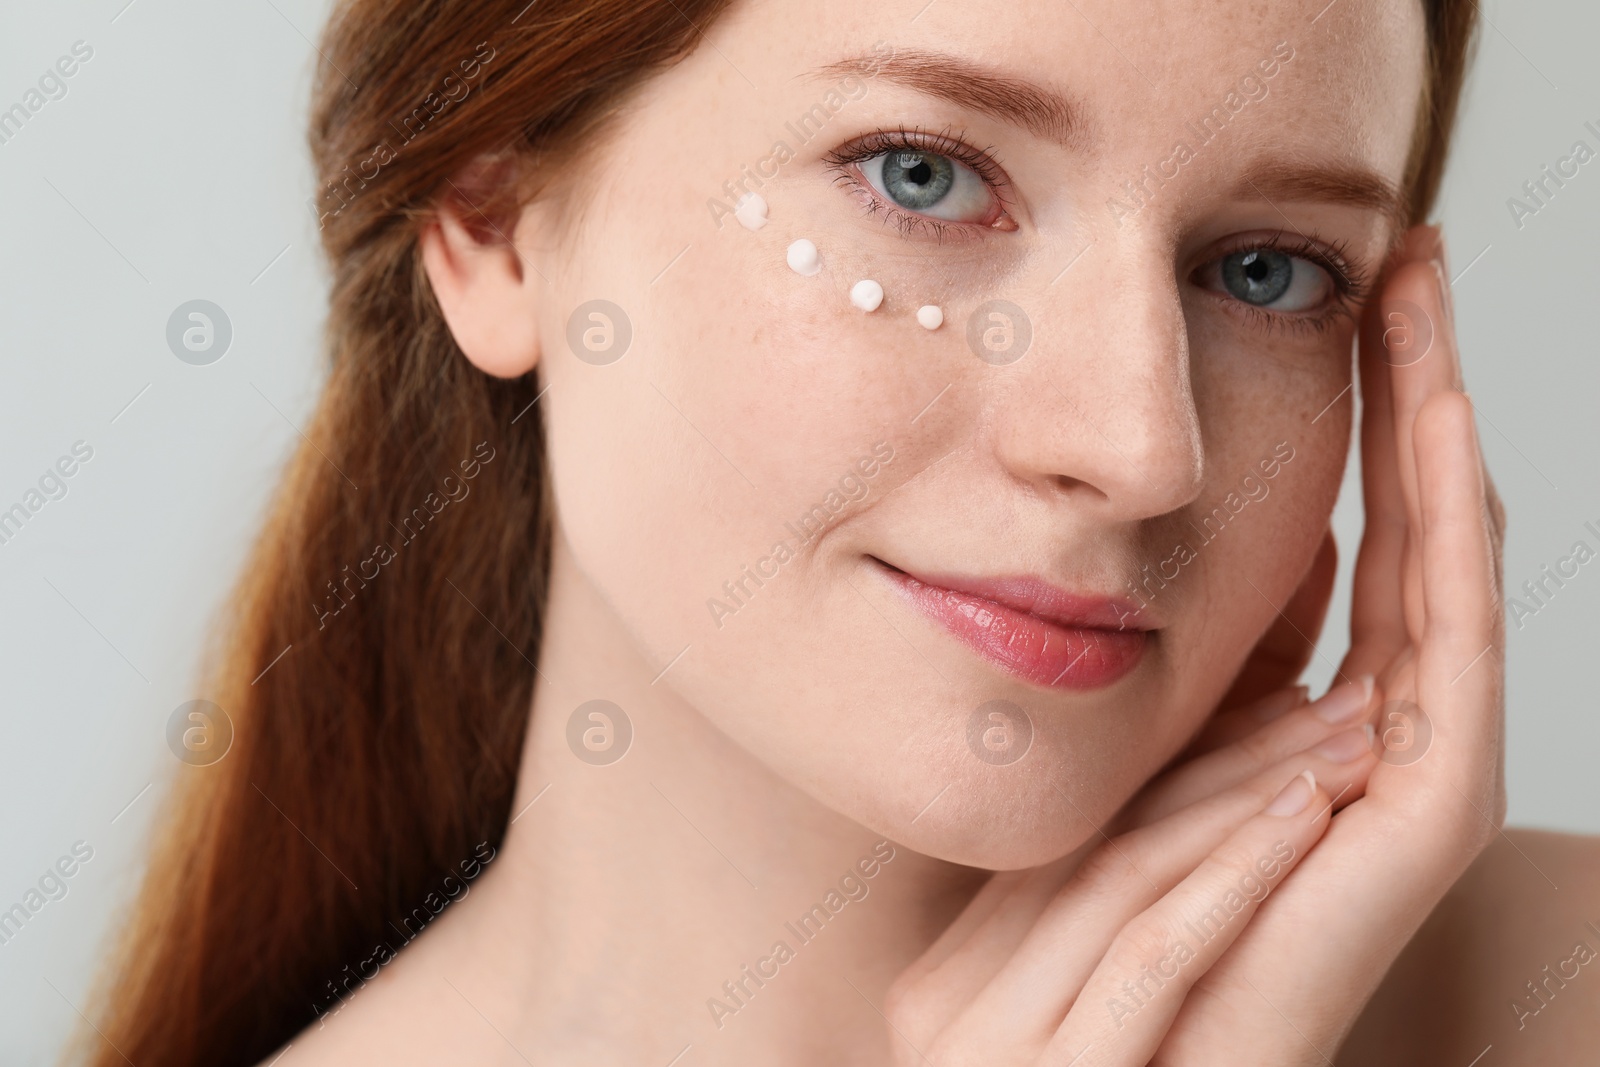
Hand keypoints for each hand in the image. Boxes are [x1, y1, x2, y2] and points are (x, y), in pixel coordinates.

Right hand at [883, 680, 1382, 1064]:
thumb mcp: (1060, 1047)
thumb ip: (1075, 959)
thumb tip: (1171, 832)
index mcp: (942, 982)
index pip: (1065, 841)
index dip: (1178, 764)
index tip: (1272, 704)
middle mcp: (941, 1006)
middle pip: (1095, 845)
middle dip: (1227, 761)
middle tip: (1336, 699)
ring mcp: (980, 1048)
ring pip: (1123, 880)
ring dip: (1247, 798)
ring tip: (1344, 743)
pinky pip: (1150, 955)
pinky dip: (1230, 877)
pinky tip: (1302, 819)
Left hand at [1145, 223, 1507, 1064]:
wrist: (1078, 1057)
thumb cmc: (1078, 915)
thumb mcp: (1131, 750)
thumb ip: (1206, 663)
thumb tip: (1255, 546)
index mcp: (1304, 716)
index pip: (1353, 537)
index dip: (1359, 421)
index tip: (1346, 301)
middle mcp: (1369, 732)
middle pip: (1413, 529)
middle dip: (1414, 391)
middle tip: (1411, 257)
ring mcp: (1401, 774)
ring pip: (1446, 566)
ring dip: (1441, 431)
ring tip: (1425, 305)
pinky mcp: (1415, 818)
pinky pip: (1451, 651)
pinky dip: (1453, 539)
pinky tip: (1436, 428)